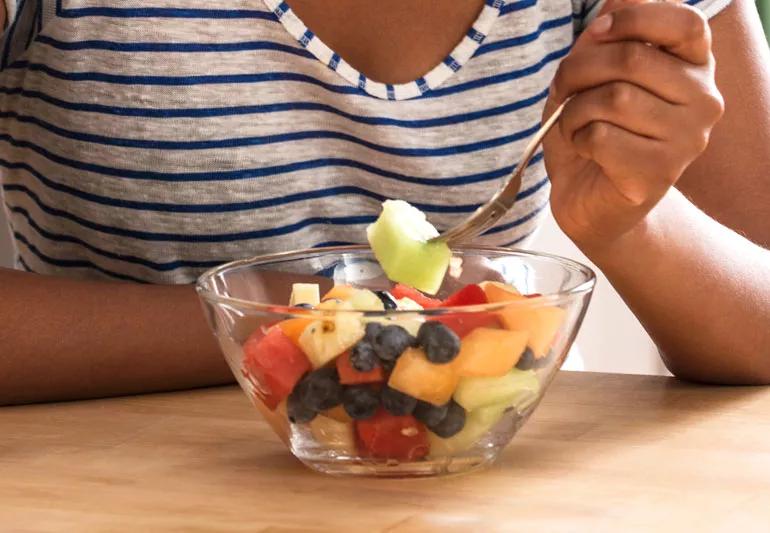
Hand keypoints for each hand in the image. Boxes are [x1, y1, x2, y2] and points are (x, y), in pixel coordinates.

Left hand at [542, 0, 723, 251]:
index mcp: (694, 67)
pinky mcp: (659, 173)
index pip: (684, 22)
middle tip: (562, 90)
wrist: (593, 202)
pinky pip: (602, 136)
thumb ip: (606, 38)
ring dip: (574, 110)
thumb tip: (616, 1)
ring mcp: (687, 139)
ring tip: (574, 125)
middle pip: (631, 58)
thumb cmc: (595, 132)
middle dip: (578, 69)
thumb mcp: (593, 78)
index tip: (597, 32)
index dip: (634, 17)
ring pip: (614, 98)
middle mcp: (703, 100)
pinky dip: (577, 138)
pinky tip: (584, 149)